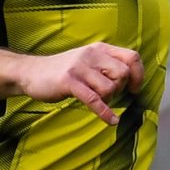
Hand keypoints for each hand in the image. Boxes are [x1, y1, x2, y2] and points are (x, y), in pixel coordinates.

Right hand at [20, 41, 142, 126]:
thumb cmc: (62, 71)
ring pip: (109, 88)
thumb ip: (106, 65)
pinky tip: (111, 121)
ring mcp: (80, 68)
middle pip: (122, 74)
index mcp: (99, 49)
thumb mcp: (86, 61)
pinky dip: (105, 113)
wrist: (31, 73)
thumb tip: (130, 79)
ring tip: (98, 102)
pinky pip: (94, 100)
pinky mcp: (69, 82)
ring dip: (108, 100)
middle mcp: (91, 55)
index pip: (132, 57)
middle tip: (109, 95)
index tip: (134, 88)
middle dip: (120, 89)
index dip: (138, 74)